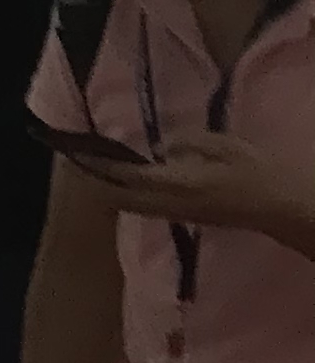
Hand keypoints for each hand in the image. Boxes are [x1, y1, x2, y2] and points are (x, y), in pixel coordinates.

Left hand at [62, 137, 314, 245]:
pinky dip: (130, 196)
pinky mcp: (188, 218)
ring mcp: (180, 215)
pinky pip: (148, 209)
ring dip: (111, 191)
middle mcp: (173, 204)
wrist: (283, 209)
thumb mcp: (226, 146)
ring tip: (95, 171)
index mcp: (180, 184)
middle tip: (78, 164)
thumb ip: (190, 144)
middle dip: (97, 184)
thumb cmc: (258, 173)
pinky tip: (128, 183)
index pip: (128, 176)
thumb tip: (161, 148)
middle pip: (121, 200)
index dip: (101, 167)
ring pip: (133, 208)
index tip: (78, 154)